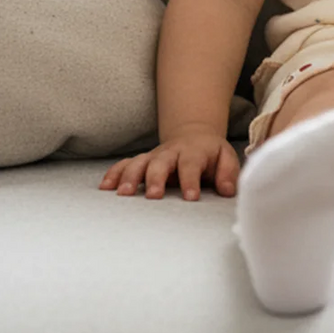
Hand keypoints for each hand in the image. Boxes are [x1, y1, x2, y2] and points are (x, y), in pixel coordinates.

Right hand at [98, 125, 239, 201]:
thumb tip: (228, 190)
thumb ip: (228, 173)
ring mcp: (154, 156)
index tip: (191, 197)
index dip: (191, 180)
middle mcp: (171, 153)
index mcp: (194, 152)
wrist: (194, 134)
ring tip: (124, 194)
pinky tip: (105, 187)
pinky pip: (124, 165)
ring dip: (130, 177)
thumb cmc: (210, 154)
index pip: (192, 165)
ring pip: (139, 163)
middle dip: (156, 178)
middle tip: (153, 196)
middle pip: (161, 162)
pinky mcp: (142, 161)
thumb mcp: (226, 158)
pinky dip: (114, 174)